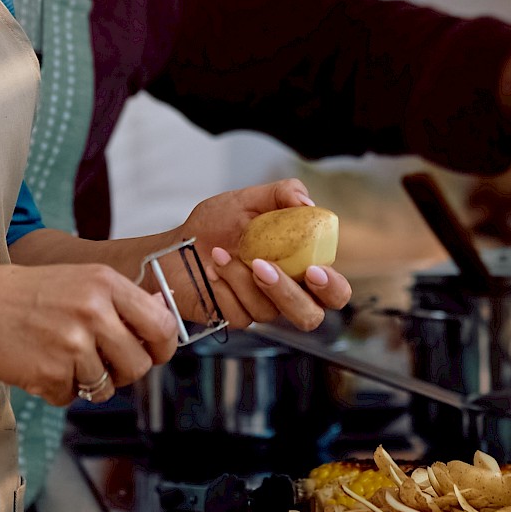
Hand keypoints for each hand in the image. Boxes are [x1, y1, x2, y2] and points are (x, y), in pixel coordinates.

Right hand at [0, 261, 180, 407]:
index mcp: (106, 283)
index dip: (161, 347)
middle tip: (99, 363)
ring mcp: (72, 343)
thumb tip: (163, 310)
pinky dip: (56, 390)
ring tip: (60, 358)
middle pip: (140, 365)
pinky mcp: (50, 372)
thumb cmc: (24, 293)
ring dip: (86, 383)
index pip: (162, 325)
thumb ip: (121, 299)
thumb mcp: (80, 279)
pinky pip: (70, 398)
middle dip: (123, 373)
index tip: (151, 353)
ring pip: (106, 388)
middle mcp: (94, 311)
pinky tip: (38, 365)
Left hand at [181, 177, 354, 333]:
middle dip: (289, 294)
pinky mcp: (234, 318)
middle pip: (310, 316)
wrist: (175, 244)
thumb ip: (282, 193)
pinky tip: (212, 270)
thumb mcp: (248, 199)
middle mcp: (286, 292)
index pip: (334, 291)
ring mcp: (260, 308)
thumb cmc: (215, 224)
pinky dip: (223, 288)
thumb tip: (307, 204)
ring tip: (221, 253)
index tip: (314, 270)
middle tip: (263, 267)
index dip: (332, 287)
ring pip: (268, 312)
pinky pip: (238, 314)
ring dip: (242, 279)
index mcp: (300, 266)